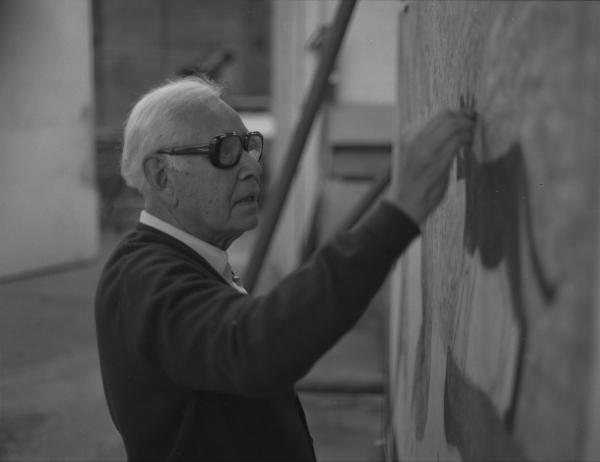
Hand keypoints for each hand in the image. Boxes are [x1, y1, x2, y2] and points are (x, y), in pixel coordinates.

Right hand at [385, 109, 475, 224]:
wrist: (403, 206)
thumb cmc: (412, 183)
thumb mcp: (414, 155)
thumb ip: (428, 141)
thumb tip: (452, 129)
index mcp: (407, 135)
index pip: (436, 115)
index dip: (456, 113)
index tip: (467, 117)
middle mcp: (413, 138)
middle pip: (446, 115)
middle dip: (464, 117)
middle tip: (474, 123)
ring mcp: (422, 149)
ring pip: (452, 125)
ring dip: (468, 128)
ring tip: (473, 135)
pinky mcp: (434, 161)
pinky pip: (456, 141)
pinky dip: (467, 139)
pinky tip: (470, 145)